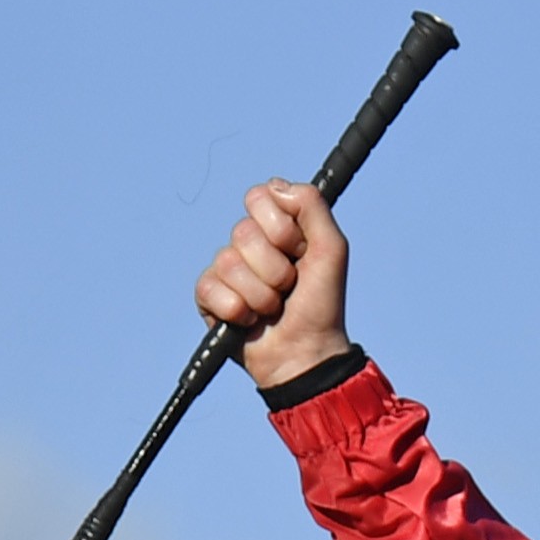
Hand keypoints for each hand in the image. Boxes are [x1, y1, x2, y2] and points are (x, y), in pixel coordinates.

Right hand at [194, 180, 353, 391]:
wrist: (305, 352)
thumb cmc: (320, 303)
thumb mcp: (332, 248)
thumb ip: (313, 206)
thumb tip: (275, 187)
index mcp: (274, 225)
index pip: (258, 197)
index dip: (282, 228)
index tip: (299, 251)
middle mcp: (247, 242)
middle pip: (243, 232)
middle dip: (275, 267)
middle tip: (289, 286)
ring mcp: (225, 269)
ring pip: (230, 263)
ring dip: (261, 294)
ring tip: (273, 308)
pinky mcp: (208, 296)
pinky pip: (212, 289)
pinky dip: (238, 311)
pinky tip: (250, 321)